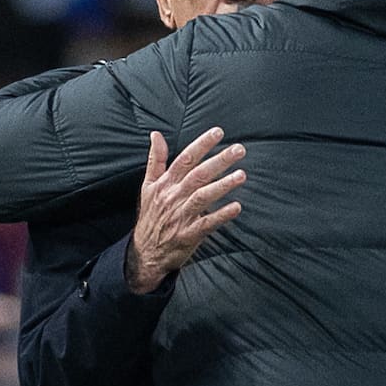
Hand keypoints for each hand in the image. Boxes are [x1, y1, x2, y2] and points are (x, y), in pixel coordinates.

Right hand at [126, 127, 246, 293]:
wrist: (144, 252)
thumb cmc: (151, 216)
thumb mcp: (147, 186)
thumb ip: (155, 159)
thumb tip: (156, 134)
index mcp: (165, 183)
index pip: (185, 159)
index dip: (202, 144)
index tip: (218, 132)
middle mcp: (173, 197)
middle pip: (198, 174)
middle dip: (219, 160)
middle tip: (239, 150)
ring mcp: (181, 216)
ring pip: (203, 196)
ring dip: (223, 185)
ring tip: (241, 175)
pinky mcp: (188, 235)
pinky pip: (207, 223)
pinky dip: (221, 215)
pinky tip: (236, 207)